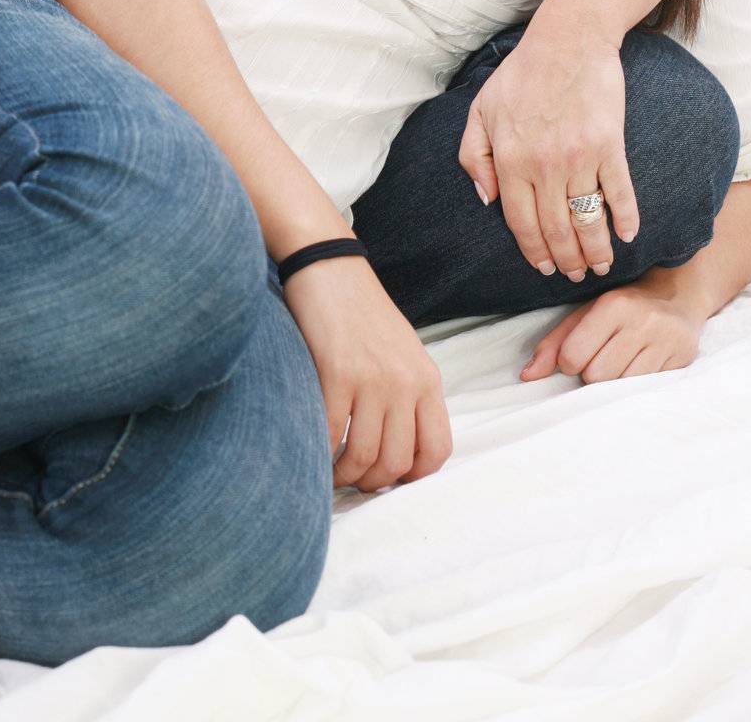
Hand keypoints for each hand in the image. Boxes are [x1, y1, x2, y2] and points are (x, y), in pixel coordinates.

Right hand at [281, 253, 452, 491]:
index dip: (413, 478)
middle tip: (353, 477)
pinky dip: (319, 453)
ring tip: (331, 470)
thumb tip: (397, 452)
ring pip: (364, 457)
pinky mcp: (337, 371)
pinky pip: (330, 434)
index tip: (390, 478)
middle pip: (397, 462)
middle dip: (372, 482)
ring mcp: (373, 378)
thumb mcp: (402, 352)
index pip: (437, 450)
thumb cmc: (362, 313)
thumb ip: (408, 396)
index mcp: (427, 378)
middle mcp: (406, 381)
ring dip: (344, 475)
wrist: (330, 267)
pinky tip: (313, 449)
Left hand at [458, 25, 638, 283]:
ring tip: (601, 265)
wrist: (568, 40)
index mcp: (510, 159)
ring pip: (587, 219)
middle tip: (574, 275)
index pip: (520, 222)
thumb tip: (486, 199)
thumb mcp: (480, 110)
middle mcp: (544, 165)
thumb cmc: (522, 74)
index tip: (542, 267)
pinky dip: (625, 218)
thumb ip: (474, 156)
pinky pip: (620, 192)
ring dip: (595, 250)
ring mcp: (579, 157)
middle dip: (565, 260)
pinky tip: (627, 236)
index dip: (533, 250)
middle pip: (555, 228)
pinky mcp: (609, 145)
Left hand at [520, 281, 703, 382]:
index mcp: (613, 305)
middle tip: (601, 358)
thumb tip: (527, 375)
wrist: (676, 296)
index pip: (574, 355)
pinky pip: (646, 388)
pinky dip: (635, 384)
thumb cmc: (622, 307)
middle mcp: (642, 321)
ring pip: (621, 386)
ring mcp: (665, 341)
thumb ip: (554, 343)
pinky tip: (638, 364)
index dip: (569, 362)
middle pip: (597, 376)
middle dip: (592, 373)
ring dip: (613, 381)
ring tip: (619, 362)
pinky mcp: (682, 358)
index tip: (577, 355)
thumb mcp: (586, 313)